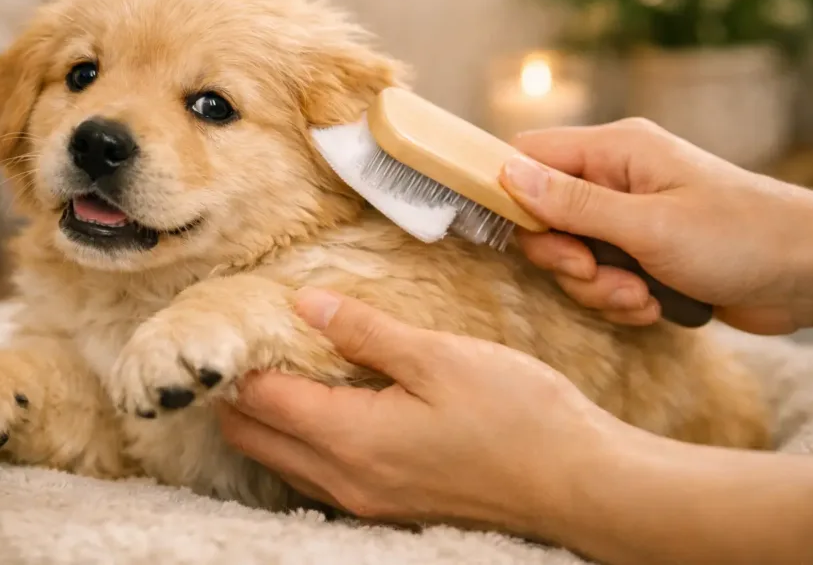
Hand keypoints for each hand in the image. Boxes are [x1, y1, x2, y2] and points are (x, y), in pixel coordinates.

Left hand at [217, 287, 613, 531]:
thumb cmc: (518, 416)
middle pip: (254, 439)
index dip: (237, 363)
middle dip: (237, 395)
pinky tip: (325, 410)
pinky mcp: (390, 508)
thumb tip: (305, 305)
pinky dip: (301, 443)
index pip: (259, 401)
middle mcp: (345, 481)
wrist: (581, 486)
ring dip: (267, 421)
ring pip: (282, 462)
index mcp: (351, 439)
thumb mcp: (440, 357)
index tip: (231, 324)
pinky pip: (316, 477)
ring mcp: (366, 502)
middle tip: (247, 345)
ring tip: (279, 370)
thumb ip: (364, 331)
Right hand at [498, 118, 812, 333]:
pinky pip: (600, 279)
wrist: (810, 276)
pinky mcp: (642, 253)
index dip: (510, 194)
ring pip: (571, 255)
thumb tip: (506, 174)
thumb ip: (574, 204)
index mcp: (615, 151)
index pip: (528, 155)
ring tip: (639, 297)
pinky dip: (618, 299)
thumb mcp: (650, 226)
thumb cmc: (742, 238)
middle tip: (594, 273)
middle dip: (564, 257)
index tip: (523, 236)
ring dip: (596, 288)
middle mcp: (615, 179)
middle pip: (543, 215)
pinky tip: (653, 306)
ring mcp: (629, 218)